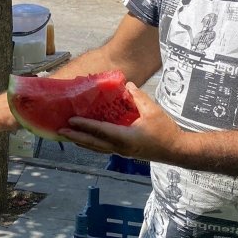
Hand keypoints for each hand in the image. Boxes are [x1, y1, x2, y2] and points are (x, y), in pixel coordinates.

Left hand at [59, 83, 182, 161]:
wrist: (176, 151)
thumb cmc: (166, 131)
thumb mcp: (153, 111)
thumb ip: (139, 97)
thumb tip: (127, 85)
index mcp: (126, 137)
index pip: (101, 130)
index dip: (85, 125)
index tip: (71, 120)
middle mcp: (120, 147)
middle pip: (93, 143)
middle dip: (76, 136)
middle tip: (60, 131)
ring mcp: (121, 152)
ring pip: (96, 148)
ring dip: (81, 142)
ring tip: (68, 136)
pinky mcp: (124, 152)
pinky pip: (103, 148)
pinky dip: (91, 144)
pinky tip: (85, 140)